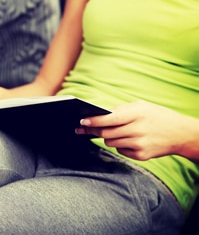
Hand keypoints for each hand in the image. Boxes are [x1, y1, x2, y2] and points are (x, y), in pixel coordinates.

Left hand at [75, 100, 197, 160]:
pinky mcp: (141, 156)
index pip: (109, 119)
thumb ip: (120, 110)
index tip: (82, 121)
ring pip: (110, 142)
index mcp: (137, 114)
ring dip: (107, 137)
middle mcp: (137, 130)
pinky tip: (128, 140)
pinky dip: (119, 145)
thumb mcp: (141, 106)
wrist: (180, 134)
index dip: (93, 121)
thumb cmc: (157, 116)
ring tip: (115, 132)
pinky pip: (120, 151)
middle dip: (94, 130)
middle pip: (106, 133)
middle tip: (84, 128)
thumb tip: (99, 115)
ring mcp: (139, 144)